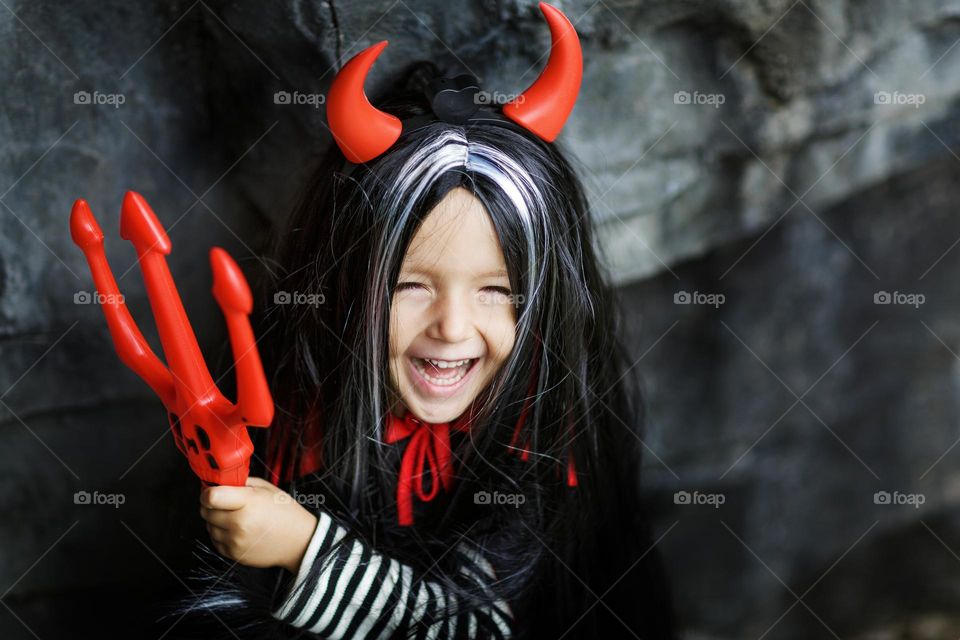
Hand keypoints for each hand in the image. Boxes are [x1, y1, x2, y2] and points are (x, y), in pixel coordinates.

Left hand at [199, 476, 318, 572]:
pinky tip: (238, 530)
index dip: (207, 492)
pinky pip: (216, 540)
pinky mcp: (234, 554)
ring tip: (236, 517)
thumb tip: (219, 483)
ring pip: (209, 527)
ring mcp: (235, 541)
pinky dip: (222, 534)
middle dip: (212, 505)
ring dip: (216, 520)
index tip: (212, 490)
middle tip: (226, 503)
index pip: (211, 497)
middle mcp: (239, 524)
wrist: (298, 541)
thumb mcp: (266, 489)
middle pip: (206, 512)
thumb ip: (241, 483)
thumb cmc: (285, 512)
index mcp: (248, 503)